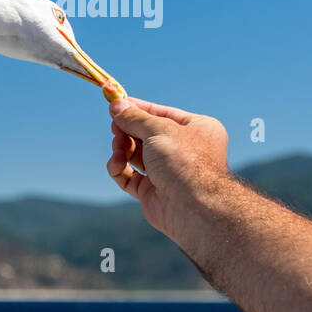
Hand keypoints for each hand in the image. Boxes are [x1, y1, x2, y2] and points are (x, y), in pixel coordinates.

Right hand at [106, 96, 231, 237]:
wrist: (193, 207)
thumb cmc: (184, 161)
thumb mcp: (158, 129)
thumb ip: (135, 118)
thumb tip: (116, 105)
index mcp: (196, 129)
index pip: (162, 113)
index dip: (138, 109)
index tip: (116, 104)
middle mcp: (184, 150)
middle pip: (146, 134)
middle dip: (127, 130)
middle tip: (114, 127)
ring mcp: (167, 172)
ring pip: (135, 155)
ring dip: (122, 148)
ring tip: (118, 147)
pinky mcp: (152, 192)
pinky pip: (129, 177)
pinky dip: (119, 168)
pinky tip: (116, 163)